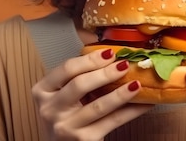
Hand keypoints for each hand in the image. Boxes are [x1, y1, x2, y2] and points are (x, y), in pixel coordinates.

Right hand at [32, 48, 152, 139]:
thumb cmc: (65, 115)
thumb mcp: (62, 95)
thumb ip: (78, 77)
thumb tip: (111, 56)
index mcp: (42, 91)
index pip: (66, 69)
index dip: (90, 59)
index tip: (110, 53)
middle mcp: (50, 109)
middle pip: (79, 85)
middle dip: (105, 73)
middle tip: (124, 65)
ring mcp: (66, 127)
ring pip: (98, 106)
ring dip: (121, 93)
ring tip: (137, 83)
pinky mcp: (83, 140)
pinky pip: (112, 121)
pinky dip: (130, 111)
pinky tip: (143, 103)